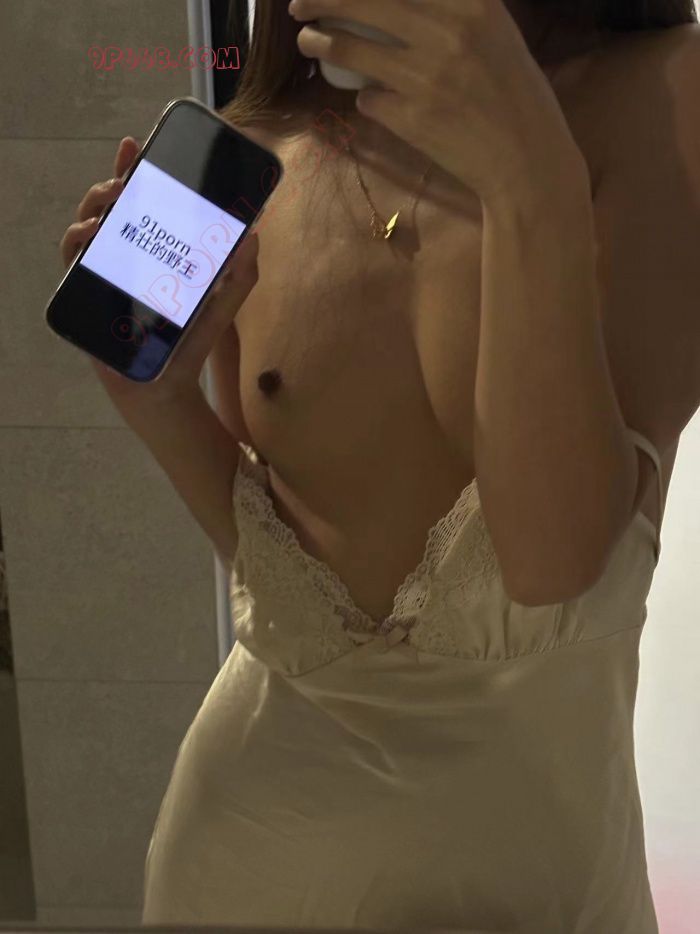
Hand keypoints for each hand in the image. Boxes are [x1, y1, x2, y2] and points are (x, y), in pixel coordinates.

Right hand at [59, 136, 259, 413]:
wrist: (166, 389)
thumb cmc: (189, 345)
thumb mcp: (222, 306)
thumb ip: (241, 275)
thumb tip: (255, 232)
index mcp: (152, 252)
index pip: (139, 204)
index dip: (132, 171)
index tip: (135, 145)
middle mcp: (124, 259)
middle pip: (109, 209)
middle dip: (113, 181)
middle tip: (127, 175)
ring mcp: (103, 276)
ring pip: (86, 227)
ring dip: (94, 204)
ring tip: (114, 197)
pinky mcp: (87, 297)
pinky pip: (72, 260)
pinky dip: (78, 240)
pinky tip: (95, 231)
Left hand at [290, 0, 587, 205]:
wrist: (526, 160)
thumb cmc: (514, 94)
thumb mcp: (496, 32)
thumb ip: (454, 9)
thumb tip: (404, 2)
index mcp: (473, 4)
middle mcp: (448, 32)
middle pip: (365, 0)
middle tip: (298, 2)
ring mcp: (426, 77)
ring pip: (352, 48)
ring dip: (319, 42)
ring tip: (307, 41)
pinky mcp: (412, 118)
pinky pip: (369, 98)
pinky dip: (365, 97)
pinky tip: (372, 98)